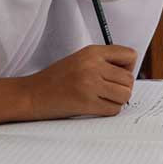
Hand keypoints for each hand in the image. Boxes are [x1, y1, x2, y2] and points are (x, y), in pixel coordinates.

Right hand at [21, 45, 136, 119]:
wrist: (32, 94)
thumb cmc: (56, 79)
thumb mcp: (80, 60)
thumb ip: (103, 62)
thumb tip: (130, 73)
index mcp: (92, 52)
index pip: (130, 55)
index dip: (128, 68)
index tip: (117, 75)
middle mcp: (93, 65)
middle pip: (129, 79)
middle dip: (122, 88)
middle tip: (108, 91)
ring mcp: (90, 84)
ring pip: (125, 95)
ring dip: (117, 101)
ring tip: (102, 99)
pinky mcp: (87, 102)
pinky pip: (114, 109)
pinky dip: (109, 111)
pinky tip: (96, 107)